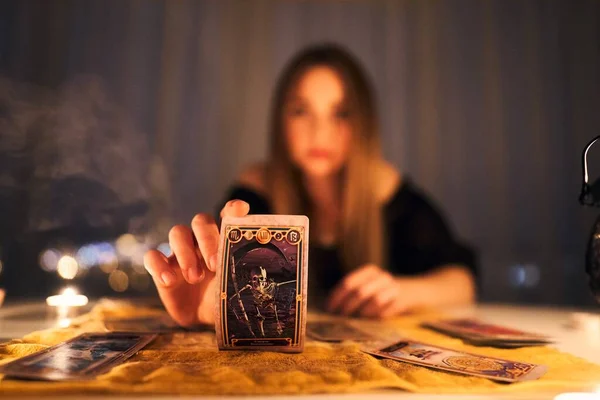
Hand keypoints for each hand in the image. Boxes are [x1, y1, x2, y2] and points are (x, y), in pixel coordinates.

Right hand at [144, 200, 249, 325]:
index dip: (233, 209)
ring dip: (185, 252)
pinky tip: (169, 281)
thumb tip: (266, 275)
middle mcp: (202, 239)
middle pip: (200, 221)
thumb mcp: (240, 288)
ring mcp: (181, 251)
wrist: (209, 316)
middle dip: (207, 239)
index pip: (228, 214)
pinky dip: (158, 265)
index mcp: (224, 238)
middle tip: (214, 265)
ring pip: (177, 233)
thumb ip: (247, 276)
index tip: (240, 210)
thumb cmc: (229, 296)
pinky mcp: (162, 267)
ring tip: (194, 277)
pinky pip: (153, 256)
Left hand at [326, 264, 419, 317]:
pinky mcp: (404, 299)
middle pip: (360, 292)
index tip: (330, 309)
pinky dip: (378, 316)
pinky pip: (387, 310)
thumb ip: (355, 292)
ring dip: (363, 312)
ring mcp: (394, 287)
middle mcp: (381, 277)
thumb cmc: (387, 291)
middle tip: (341, 317)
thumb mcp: (372, 285)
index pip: (348, 283)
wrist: (419, 289)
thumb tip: (333, 308)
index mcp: (370, 271)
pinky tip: (373, 320)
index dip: (337, 297)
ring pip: (374, 300)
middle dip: (348, 307)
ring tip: (356, 319)